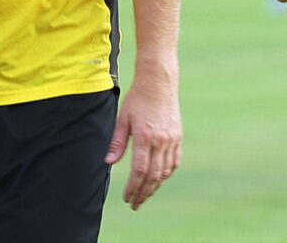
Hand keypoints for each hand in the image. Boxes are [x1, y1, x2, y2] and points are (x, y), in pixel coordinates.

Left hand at [105, 70, 181, 209]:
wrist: (158, 82)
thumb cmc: (137, 99)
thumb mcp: (122, 118)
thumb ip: (117, 142)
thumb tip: (109, 163)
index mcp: (145, 136)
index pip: (139, 171)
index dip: (133, 187)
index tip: (127, 198)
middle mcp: (161, 140)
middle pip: (153, 176)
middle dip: (143, 193)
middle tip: (135, 204)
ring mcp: (171, 139)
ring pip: (165, 171)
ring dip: (155, 186)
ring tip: (145, 194)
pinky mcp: (177, 136)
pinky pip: (174, 162)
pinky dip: (166, 173)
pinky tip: (158, 179)